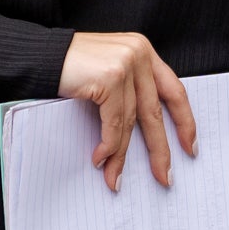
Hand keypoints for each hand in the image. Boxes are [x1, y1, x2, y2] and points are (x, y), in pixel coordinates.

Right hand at [58, 29, 193, 192]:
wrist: (38, 55)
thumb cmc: (71, 67)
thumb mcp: (109, 73)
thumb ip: (130, 92)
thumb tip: (146, 136)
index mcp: (144, 51)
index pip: (174, 90)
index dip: (185, 121)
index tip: (190, 147)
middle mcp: (139, 54)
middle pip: (155, 111)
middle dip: (160, 149)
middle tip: (164, 177)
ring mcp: (125, 64)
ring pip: (131, 122)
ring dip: (122, 155)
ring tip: (115, 178)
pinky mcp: (109, 77)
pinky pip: (114, 122)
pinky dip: (108, 145)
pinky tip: (100, 159)